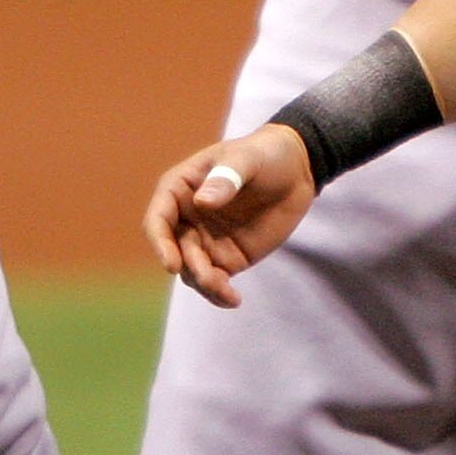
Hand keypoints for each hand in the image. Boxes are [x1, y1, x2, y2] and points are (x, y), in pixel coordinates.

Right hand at [143, 124, 316, 307]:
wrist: (297, 171)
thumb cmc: (264, 155)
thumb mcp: (247, 159)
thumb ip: (226, 177)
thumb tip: (202, 202)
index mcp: (181, 188)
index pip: (158, 218)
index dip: (160, 242)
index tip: (172, 264)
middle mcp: (187, 218)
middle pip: (172, 251)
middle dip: (187, 268)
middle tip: (211, 278)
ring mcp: (205, 240)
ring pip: (191, 271)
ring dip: (204, 284)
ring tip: (228, 292)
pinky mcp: (226, 258)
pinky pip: (214, 281)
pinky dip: (219, 294)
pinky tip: (233, 299)